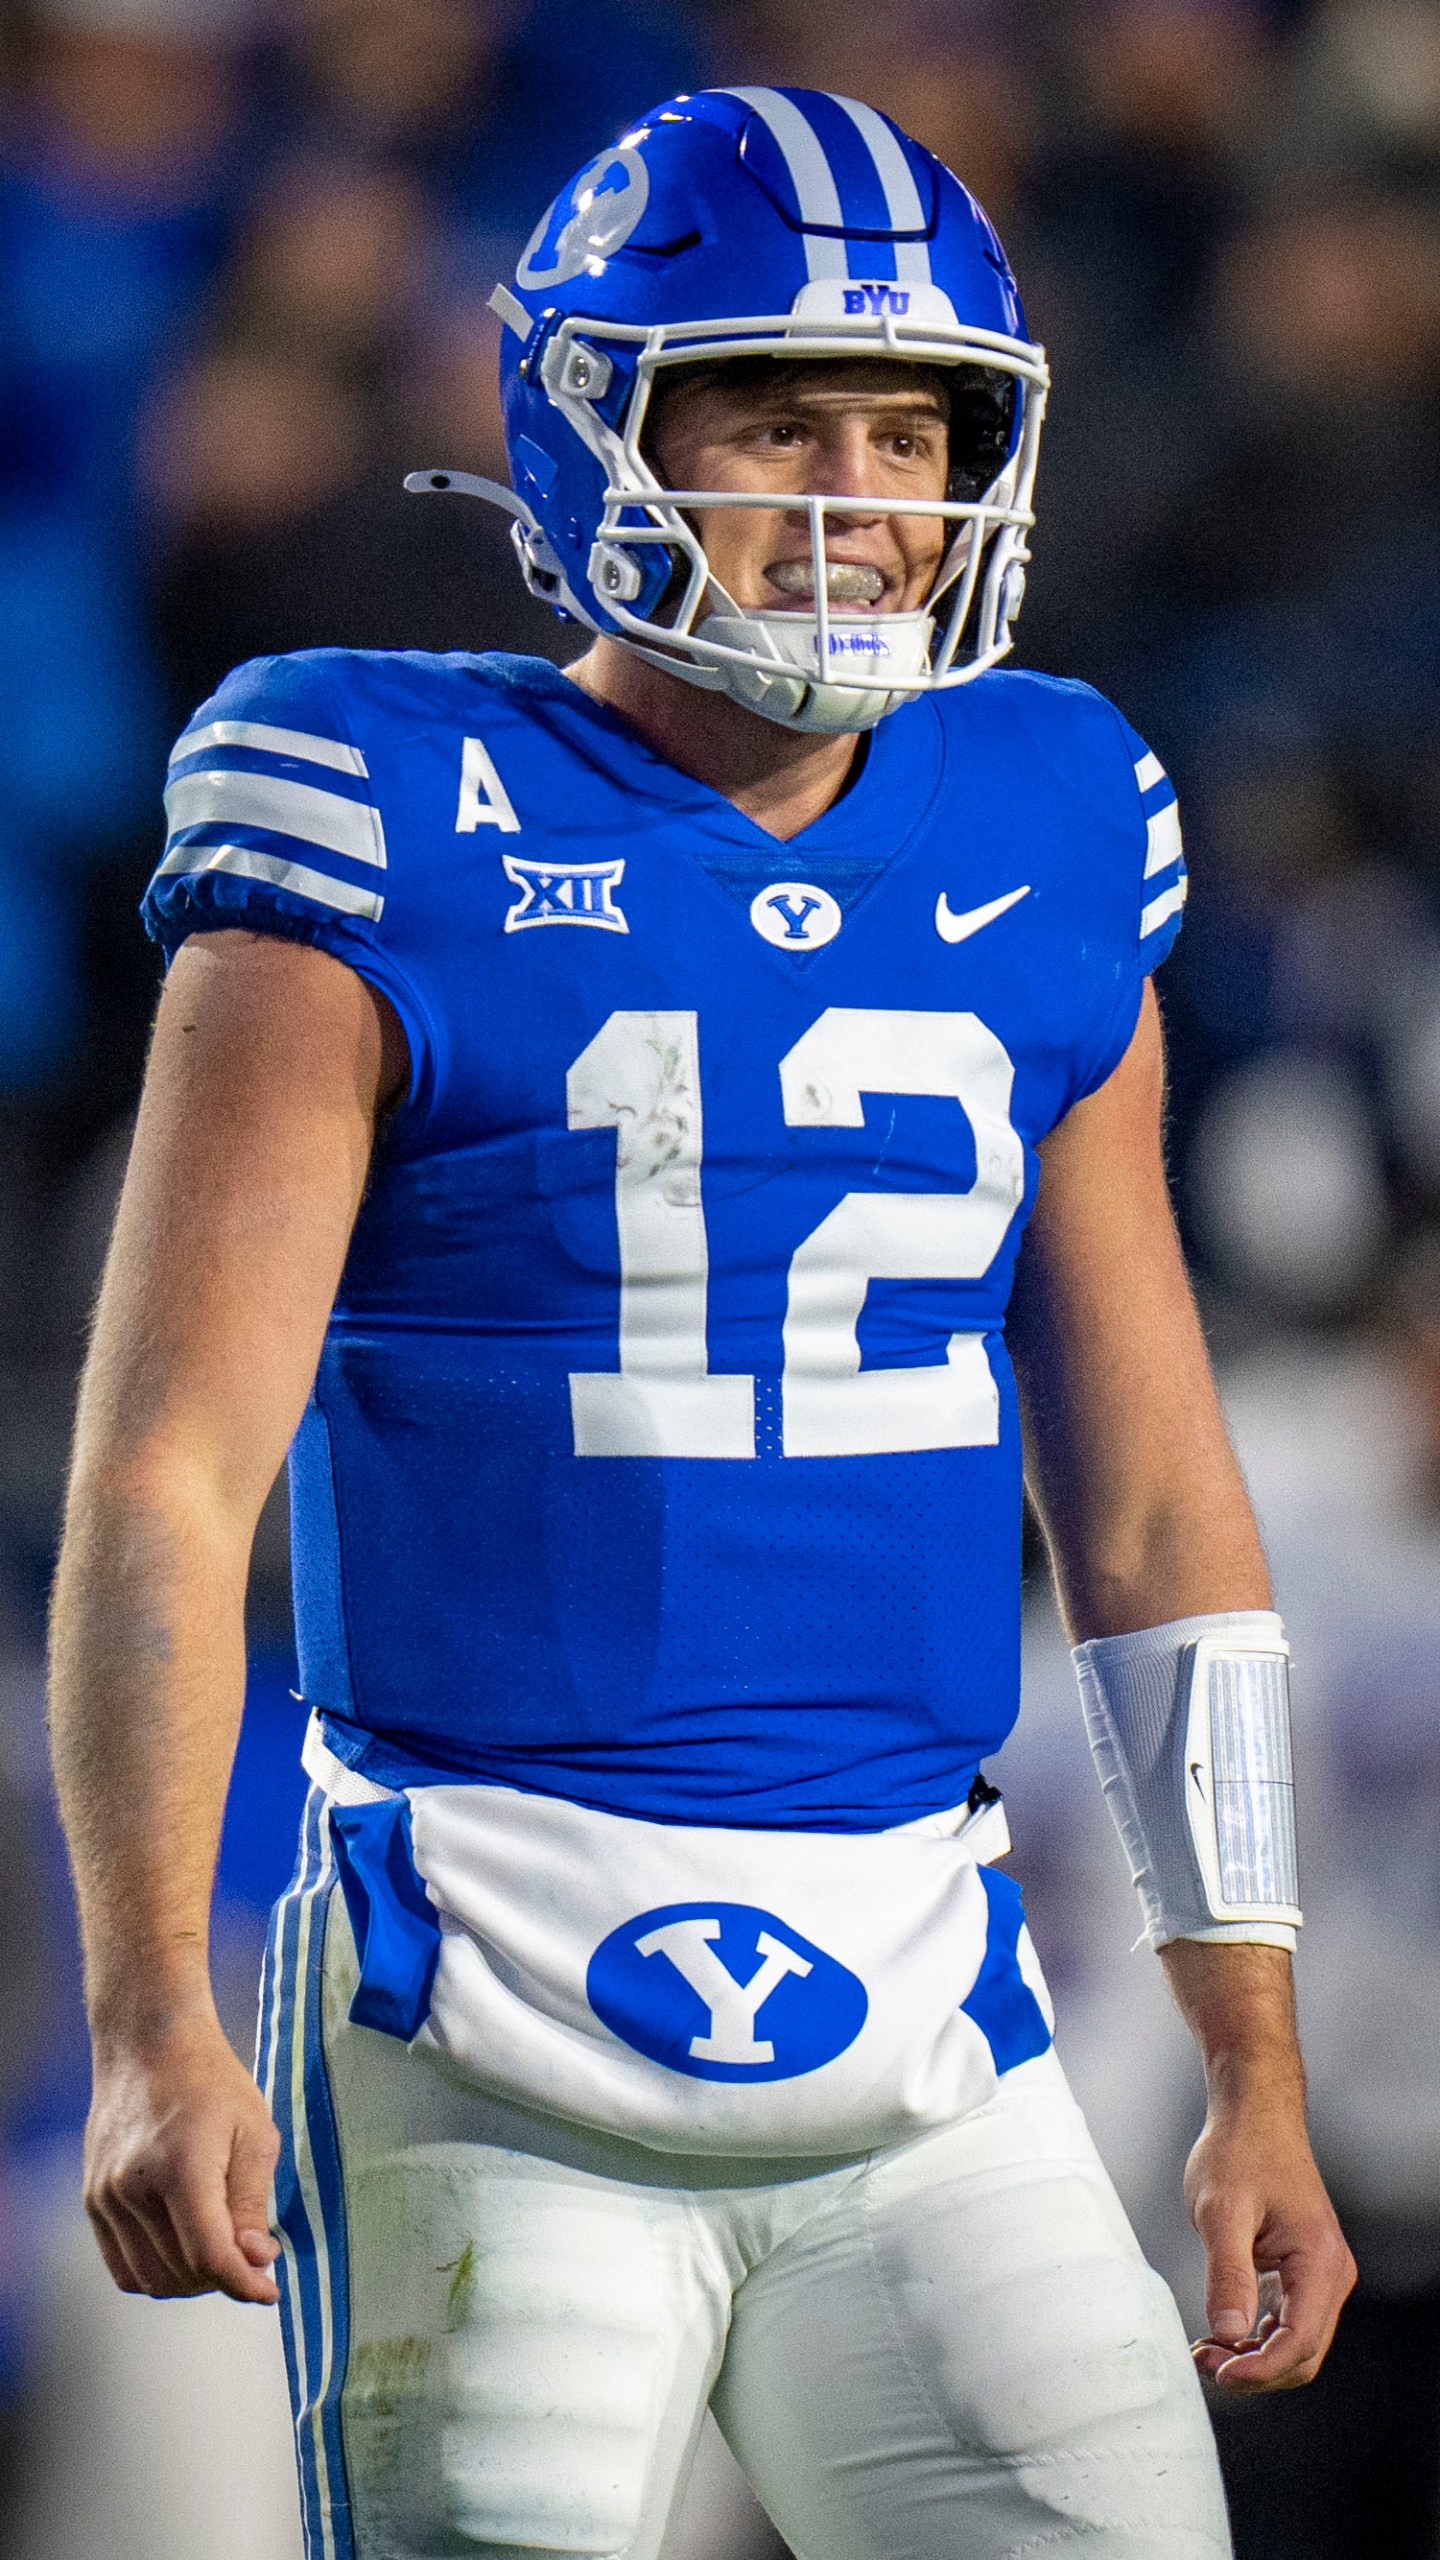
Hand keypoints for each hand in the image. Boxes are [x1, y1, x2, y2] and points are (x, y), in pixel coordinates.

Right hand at [84, 2013, 281, 2304]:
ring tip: (221, 2252)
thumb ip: (252, 2202)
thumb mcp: (254, 2132)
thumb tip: (255, 2261)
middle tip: (251, 2256)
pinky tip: (186, 2248)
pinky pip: (123, 2267)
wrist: (149, 2045)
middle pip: (182, 2272)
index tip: (271, 2291)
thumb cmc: (212, 2082)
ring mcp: (105, 2196)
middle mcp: (134, 2187)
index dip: (245, 2284)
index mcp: (181, 2166)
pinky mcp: (92, 2200)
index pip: (209, 2255)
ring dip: (191, 2281)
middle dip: (224, 2278)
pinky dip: (157, 2273)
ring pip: (151, 2279)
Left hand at [1184, 2097, 1354, 2391]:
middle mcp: (1330, 2274)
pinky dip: (1256, 2339)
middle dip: (1255, 2370)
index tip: (1219, 2374)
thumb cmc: (1239, 2152)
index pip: (1300, 2342)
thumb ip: (1227, 2274)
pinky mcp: (1301, 2272)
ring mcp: (1319, 2275)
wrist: (1253, 2116)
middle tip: (1204, 2362)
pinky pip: (1287, 2323)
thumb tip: (1228, 2334)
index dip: (1260, 2369)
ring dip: (1254, 2359)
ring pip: (1295, 2344)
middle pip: (1302, 2354)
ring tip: (1206, 2351)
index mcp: (1320, 2261)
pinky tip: (1221, 2335)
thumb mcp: (1221, 2211)